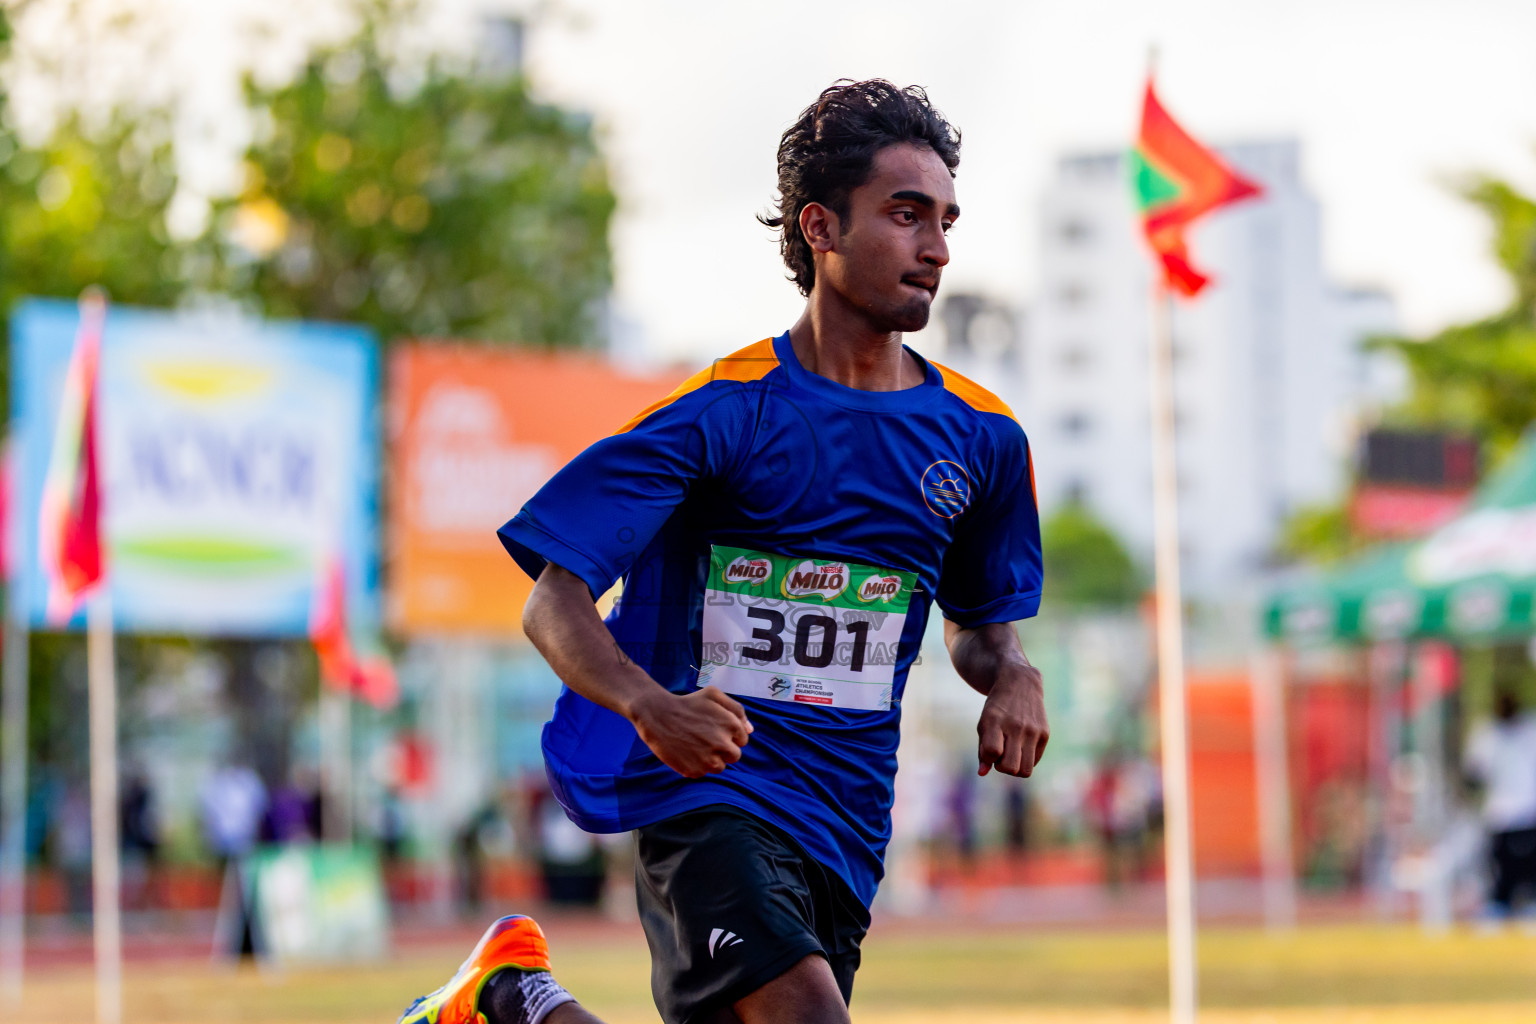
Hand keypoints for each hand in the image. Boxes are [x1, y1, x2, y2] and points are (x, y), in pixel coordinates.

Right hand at [630, 685, 753, 778]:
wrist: (657, 714)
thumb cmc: (687, 702)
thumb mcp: (714, 694)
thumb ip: (737, 710)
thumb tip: (750, 730)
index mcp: (731, 725)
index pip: (742, 740)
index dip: (728, 736)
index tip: (713, 730)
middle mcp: (723, 744)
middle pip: (734, 756)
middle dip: (723, 750)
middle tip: (705, 739)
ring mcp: (709, 759)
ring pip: (719, 767)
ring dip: (711, 759)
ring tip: (695, 746)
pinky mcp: (694, 771)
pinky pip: (702, 773)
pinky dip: (695, 765)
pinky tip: (685, 752)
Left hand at [976, 668, 1048, 777]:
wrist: (1020, 682)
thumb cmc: (997, 708)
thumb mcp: (984, 723)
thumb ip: (983, 750)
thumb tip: (982, 774)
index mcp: (994, 721)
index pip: (992, 752)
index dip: (989, 758)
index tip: (990, 750)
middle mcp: (1015, 725)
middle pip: (1009, 767)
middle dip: (1002, 767)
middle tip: (1001, 754)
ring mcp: (1032, 730)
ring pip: (1025, 771)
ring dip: (1015, 768)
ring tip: (1011, 754)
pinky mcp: (1044, 733)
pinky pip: (1034, 762)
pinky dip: (1026, 760)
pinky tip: (1021, 747)